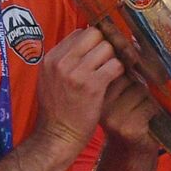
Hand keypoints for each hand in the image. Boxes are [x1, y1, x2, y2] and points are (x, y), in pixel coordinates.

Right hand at [36, 27, 123, 150]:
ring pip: (107, 48)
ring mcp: (76, 72)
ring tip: (112, 72)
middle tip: (110, 60)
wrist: (58, 137)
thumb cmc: (57, 111)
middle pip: (94, 34)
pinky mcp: (92, 85)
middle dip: (106, 46)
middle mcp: (61, 62)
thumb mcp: (50, 80)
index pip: (79, 33)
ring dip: (114, 59)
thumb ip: (64, 61)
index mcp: (51, 58)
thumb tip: (84, 43)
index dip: (93, 41)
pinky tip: (116, 80)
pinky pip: (115, 65)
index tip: (100, 53)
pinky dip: (120, 71)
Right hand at [99, 74, 157, 149]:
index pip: (115, 68)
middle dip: (137, 88)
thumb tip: (132, 47)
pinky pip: (149, 105)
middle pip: (129, 77)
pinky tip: (145, 122)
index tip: (128, 88)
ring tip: (139, 113)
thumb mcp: (117, 95)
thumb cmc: (127, 118)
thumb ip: (119, 76)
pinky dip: (153, 112)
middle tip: (132, 106)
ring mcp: (113, 117)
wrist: (130, 154)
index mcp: (94, 93)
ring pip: (140, 90)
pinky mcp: (128, 127)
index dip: (128, 74)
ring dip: (146, 100)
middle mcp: (100, 104)